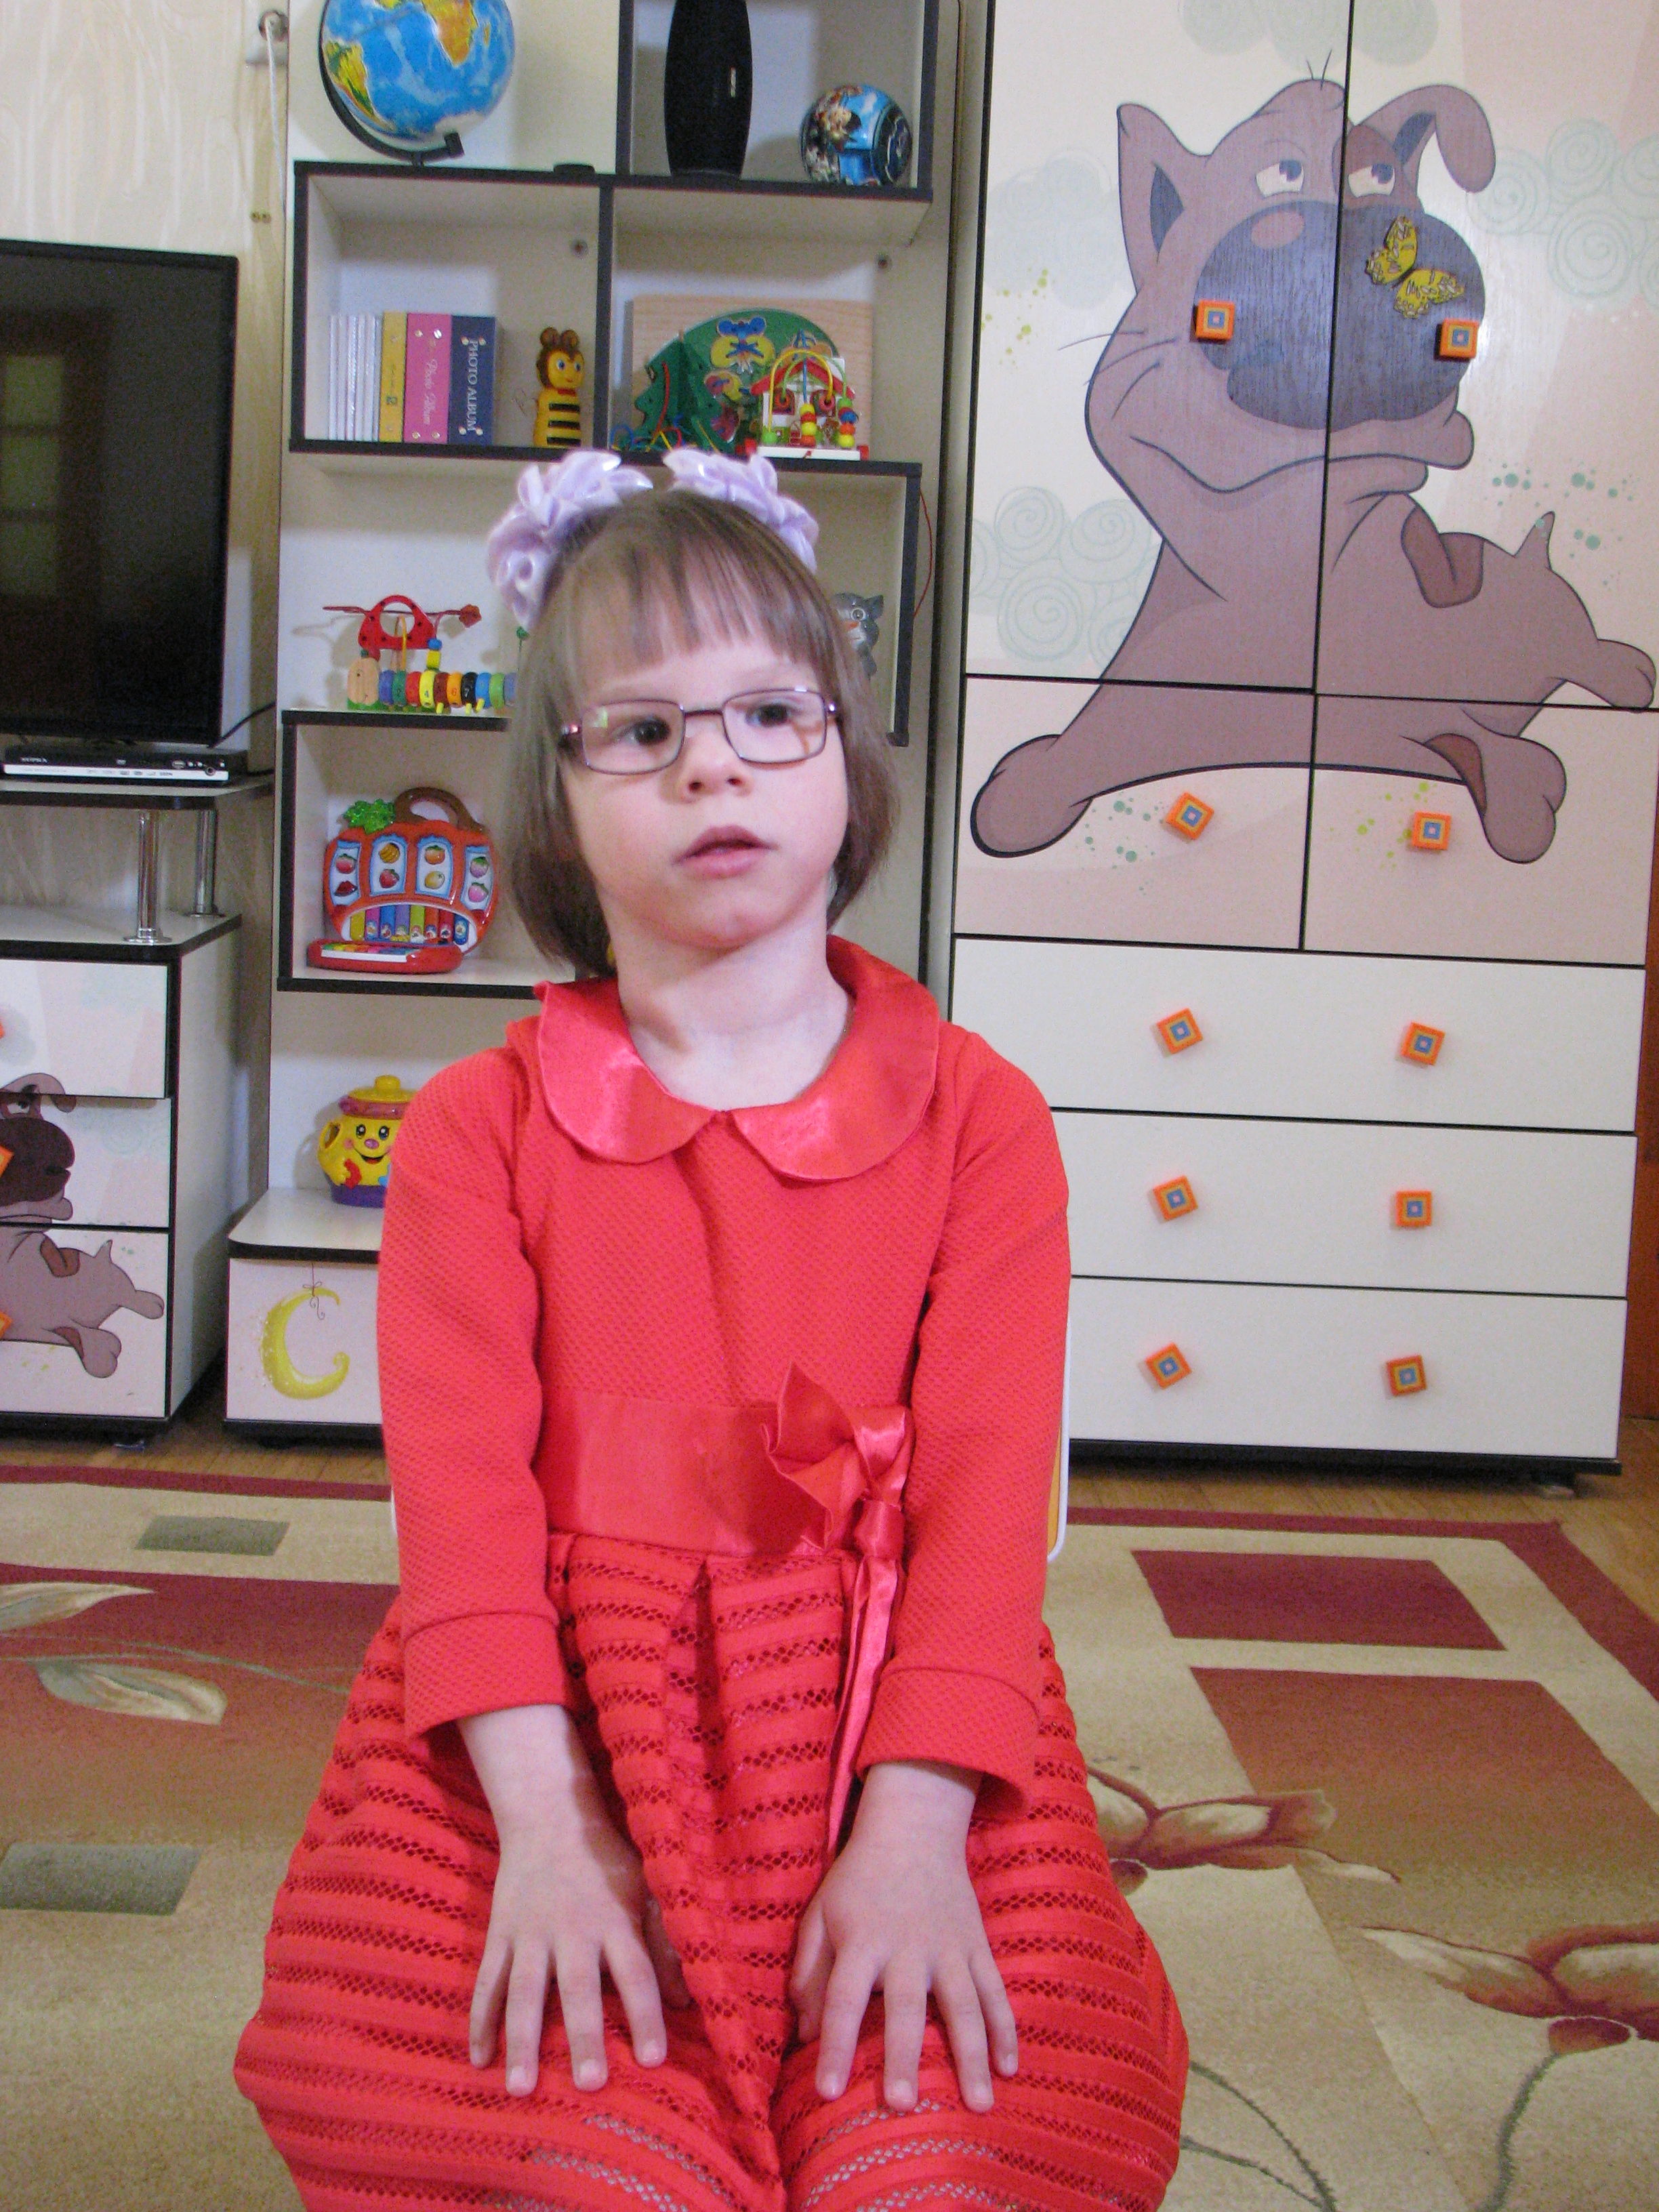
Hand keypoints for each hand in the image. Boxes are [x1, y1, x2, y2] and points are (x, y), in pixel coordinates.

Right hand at [460, 1704, 690, 2096]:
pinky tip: (478, 2060)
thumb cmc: (607, 1859)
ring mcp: (531, 1934)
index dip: (646, 2016)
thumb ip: (665, 1943)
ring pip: (525, 1992)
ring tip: (521, 2088)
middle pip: (579, 1989)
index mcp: (615, 1921)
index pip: (636, 1974)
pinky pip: (488, 1981)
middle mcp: (573, 1930)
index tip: (653, 2060)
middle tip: (590, 2084)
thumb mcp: (646, 1889)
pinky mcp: (500, 1934)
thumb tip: (685, 1998)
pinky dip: (479, 2020)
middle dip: (584, 2036)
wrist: (549, 1815)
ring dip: (522, 2040)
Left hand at [790, 1760, 1017, 2113]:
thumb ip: (809, 1971)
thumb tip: (804, 2034)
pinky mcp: (976, 1945)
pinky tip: (1009, 2069)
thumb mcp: (821, 1914)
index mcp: (861, 1940)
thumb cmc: (858, 1881)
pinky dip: (1005, 2029)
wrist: (913, 1830)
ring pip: (964, 2006)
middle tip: (901, 2104)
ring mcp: (948, 1947)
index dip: (834, 2044)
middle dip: (903, 2056)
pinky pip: (995, 1991)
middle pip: (904, 2006)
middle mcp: (907, 1946)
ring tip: (978, 2106)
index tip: (827, 2091)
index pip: (842, 1997)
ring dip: (971, 2056)